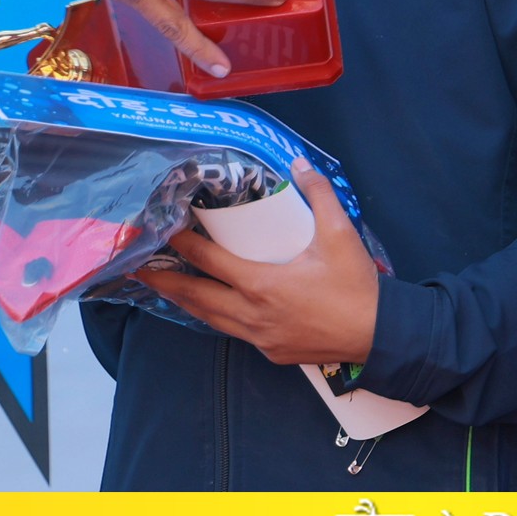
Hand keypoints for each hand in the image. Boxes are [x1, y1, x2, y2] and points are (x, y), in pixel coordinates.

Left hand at [135, 166, 379, 368]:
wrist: (380, 336)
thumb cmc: (356, 287)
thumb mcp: (340, 235)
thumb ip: (319, 195)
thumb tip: (299, 163)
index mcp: (262, 284)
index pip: (209, 260)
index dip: (182, 244)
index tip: (160, 230)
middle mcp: (252, 314)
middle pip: (196, 297)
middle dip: (164, 282)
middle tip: (136, 270)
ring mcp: (259, 337)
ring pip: (210, 319)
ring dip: (186, 302)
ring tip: (163, 288)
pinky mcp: (270, 352)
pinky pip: (232, 332)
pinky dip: (214, 317)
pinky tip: (211, 308)